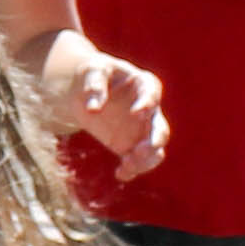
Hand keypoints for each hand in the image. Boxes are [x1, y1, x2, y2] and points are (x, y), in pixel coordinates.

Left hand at [55, 41, 165, 178]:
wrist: (84, 92)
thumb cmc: (92, 75)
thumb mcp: (91, 72)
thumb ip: (94, 85)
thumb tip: (94, 108)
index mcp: (143, 84)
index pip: (152, 94)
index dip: (147, 104)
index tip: (136, 113)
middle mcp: (148, 110)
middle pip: (160, 129)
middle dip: (154, 141)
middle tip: (140, 150)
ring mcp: (142, 130)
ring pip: (154, 151)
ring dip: (145, 161)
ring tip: (127, 163)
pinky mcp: (130, 146)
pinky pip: (137, 162)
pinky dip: (131, 170)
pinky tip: (120, 174)